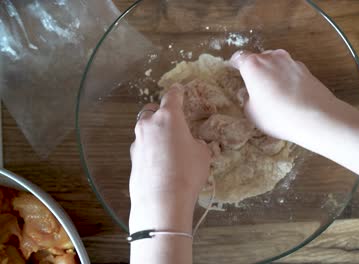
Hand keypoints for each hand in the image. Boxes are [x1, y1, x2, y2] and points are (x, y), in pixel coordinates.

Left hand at [129, 85, 210, 231]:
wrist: (161, 200)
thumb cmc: (187, 171)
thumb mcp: (203, 155)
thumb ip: (198, 144)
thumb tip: (193, 144)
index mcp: (169, 117)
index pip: (172, 96)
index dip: (177, 91)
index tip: (179, 89)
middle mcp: (149, 125)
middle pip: (152, 110)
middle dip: (160, 112)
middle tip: (171, 121)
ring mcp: (138, 141)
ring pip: (144, 129)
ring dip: (154, 131)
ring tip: (166, 145)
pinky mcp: (132, 158)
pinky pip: (142, 146)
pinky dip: (150, 148)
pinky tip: (159, 162)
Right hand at [230, 50, 339, 144]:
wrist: (315, 118)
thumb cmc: (277, 116)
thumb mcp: (251, 113)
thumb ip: (247, 99)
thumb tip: (249, 93)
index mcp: (253, 65)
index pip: (239, 57)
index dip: (235, 64)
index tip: (234, 71)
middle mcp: (272, 57)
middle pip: (259, 58)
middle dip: (255, 69)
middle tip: (255, 86)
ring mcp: (291, 61)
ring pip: (276, 63)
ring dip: (272, 73)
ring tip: (274, 92)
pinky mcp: (306, 69)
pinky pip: (290, 71)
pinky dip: (287, 78)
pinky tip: (290, 95)